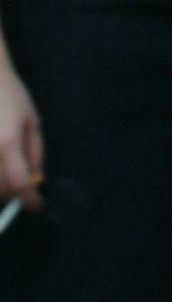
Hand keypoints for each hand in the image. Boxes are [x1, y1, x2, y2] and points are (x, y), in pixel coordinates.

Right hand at [0, 62, 40, 209]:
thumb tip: (36, 179)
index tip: (35, 206)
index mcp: (7, 142)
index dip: (29, 200)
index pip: (19, 183)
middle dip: (11, 194)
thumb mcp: (31, 120)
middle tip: (19, 187)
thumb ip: (35, 152)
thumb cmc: (9, 95)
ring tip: (6, 174)